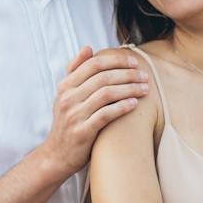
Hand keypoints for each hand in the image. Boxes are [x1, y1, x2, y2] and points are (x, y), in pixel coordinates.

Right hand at [37, 47, 149, 177]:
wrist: (56, 155)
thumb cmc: (67, 122)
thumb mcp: (65, 95)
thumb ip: (76, 71)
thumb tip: (88, 48)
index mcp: (65, 86)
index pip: (93, 64)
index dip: (116, 60)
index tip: (134, 62)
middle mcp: (68, 98)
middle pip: (103, 77)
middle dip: (128, 74)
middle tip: (145, 75)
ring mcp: (74, 115)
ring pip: (106, 94)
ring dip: (130, 89)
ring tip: (145, 89)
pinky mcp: (83, 132)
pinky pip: (106, 114)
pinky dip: (123, 107)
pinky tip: (135, 104)